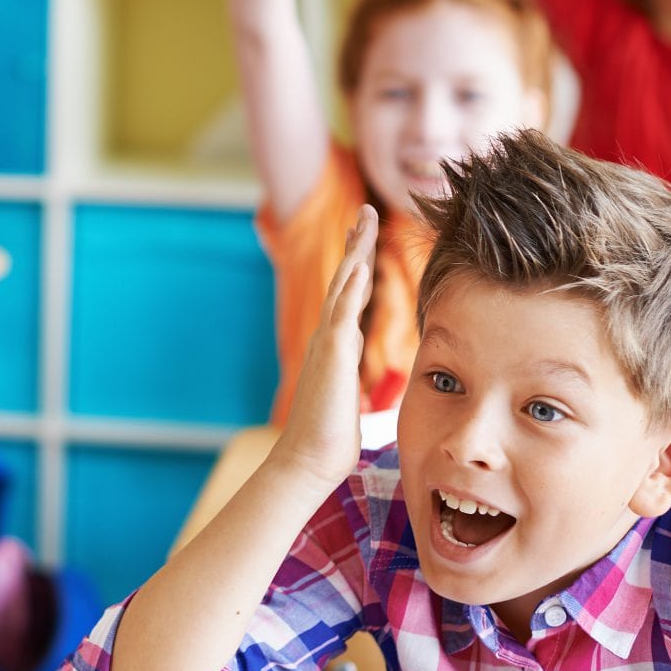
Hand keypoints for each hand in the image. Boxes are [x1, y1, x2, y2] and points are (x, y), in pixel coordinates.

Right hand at [275, 205, 377, 486]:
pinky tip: (362, 263)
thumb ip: (347, 380)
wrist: (306, 460)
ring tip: (364, 220)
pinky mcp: (332, 354)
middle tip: (364, 211)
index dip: (357, 264)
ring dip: (355, 251)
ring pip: (343, 286)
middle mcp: (329, 337)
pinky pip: (344, 312)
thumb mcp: (345, 399)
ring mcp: (328, 343)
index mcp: (335, 346)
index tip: (363, 237)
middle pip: (344, 280)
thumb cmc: (328, 439)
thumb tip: (353, 382)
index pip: (349, 296)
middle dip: (356, 244)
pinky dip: (352, 285)